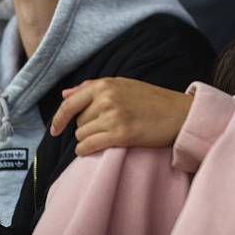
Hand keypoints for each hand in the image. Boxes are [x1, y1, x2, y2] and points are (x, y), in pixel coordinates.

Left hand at [50, 77, 192, 155]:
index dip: (58, 119)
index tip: (55, 130)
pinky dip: (88, 151)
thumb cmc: (152, 100)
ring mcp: (113, 116)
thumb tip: (65, 94)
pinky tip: (97, 149)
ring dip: (90, 140)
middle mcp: (107, 98)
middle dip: (86, 128)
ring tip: (108, 137)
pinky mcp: (121, 134)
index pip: (70, 103)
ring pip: (82, 136)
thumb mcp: (123, 85)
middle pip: (77, 122)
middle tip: (106, 129)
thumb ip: (92, 88)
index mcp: (105, 84)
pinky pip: (89, 146)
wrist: (179, 114)